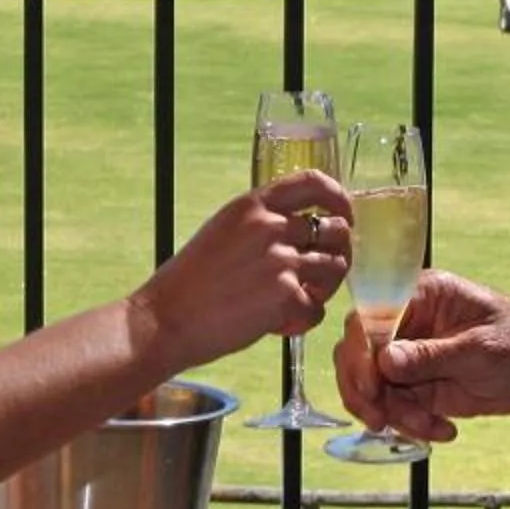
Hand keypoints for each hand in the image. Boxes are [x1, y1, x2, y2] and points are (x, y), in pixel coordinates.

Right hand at [133, 171, 352, 367]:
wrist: (166, 319)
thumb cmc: (189, 282)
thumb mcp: (223, 232)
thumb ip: (260, 225)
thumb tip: (301, 232)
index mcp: (253, 205)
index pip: (314, 183)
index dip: (339, 198)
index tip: (344, 215)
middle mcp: (271, 227)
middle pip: (336, 231)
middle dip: (337, 253)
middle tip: (322, 274)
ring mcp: (281, 262)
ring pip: (335, 269)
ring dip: (324, 289)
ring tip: (298, 301)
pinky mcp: (286, 298)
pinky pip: (317, 309)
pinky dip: (303, 321)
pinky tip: (279, 325)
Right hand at [331, 269, 509, 443]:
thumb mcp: (479, 349)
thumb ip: (431, 355)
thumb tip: (384, 360)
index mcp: (421, 295)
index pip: (371, 316)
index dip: (362, 351)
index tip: (371, 386)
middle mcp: (405, 321)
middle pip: (358, 351)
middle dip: (365, 390)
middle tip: (380, 419)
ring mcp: (406, 355)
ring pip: (370, 386)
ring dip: (393, 413)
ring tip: (430, 427)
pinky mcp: (413, 385)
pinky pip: (392, 407)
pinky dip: (410, 424)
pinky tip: (442, 430)